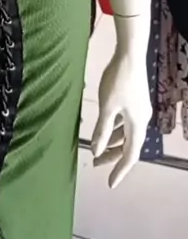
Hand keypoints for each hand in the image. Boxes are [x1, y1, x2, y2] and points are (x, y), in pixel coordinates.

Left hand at [91, 48, 151, 188]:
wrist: (130, 54)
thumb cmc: (118, 80)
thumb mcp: (107, 107)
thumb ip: (102, 130)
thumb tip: (97, 151)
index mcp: (137, 124)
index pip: (130, 155)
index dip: (120, 170)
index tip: (110, 184)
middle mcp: (142, 119)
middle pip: (129, 145)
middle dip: (113, 157)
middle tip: (97, 164)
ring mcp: (139, 109)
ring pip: (127, 133)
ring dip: (113, 142)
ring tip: (97, 148)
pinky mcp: (135, 100)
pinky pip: (126, 122)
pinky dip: (115, 129)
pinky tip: (105, 127)